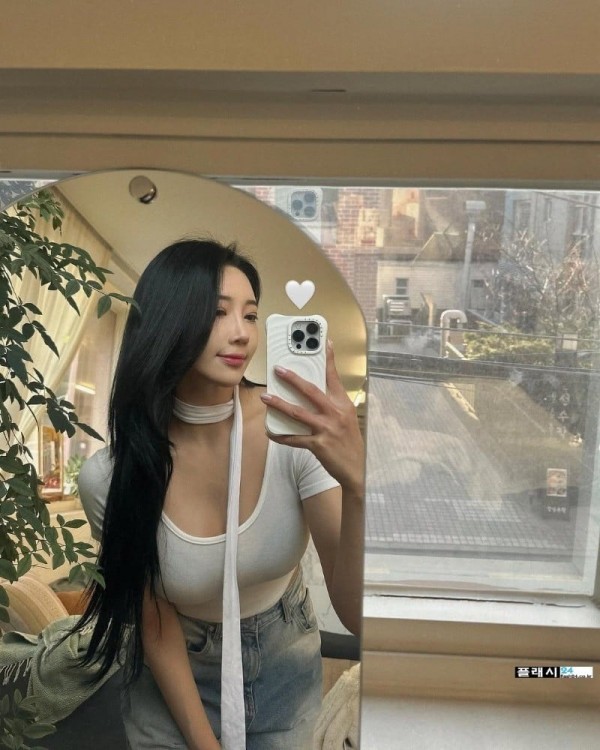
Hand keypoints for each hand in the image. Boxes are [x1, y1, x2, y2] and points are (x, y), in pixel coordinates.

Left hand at [261, 340, 364, 494]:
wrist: (356, 469)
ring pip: (298, 413)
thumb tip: (317, 391)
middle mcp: (335, 414)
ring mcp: (326, 429)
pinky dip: (281, 436)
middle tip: (278, 370)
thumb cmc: (349, 441)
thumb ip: (334, 403)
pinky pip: (294, 439)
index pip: (334, 378)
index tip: (324, 343)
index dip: (328, 360)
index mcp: (343, 405)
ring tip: (265, 397)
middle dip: (293, 379)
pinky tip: (271, 432)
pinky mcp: (318, 445)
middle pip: (311, 391)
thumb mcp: (347, 418)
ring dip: (279, 404)